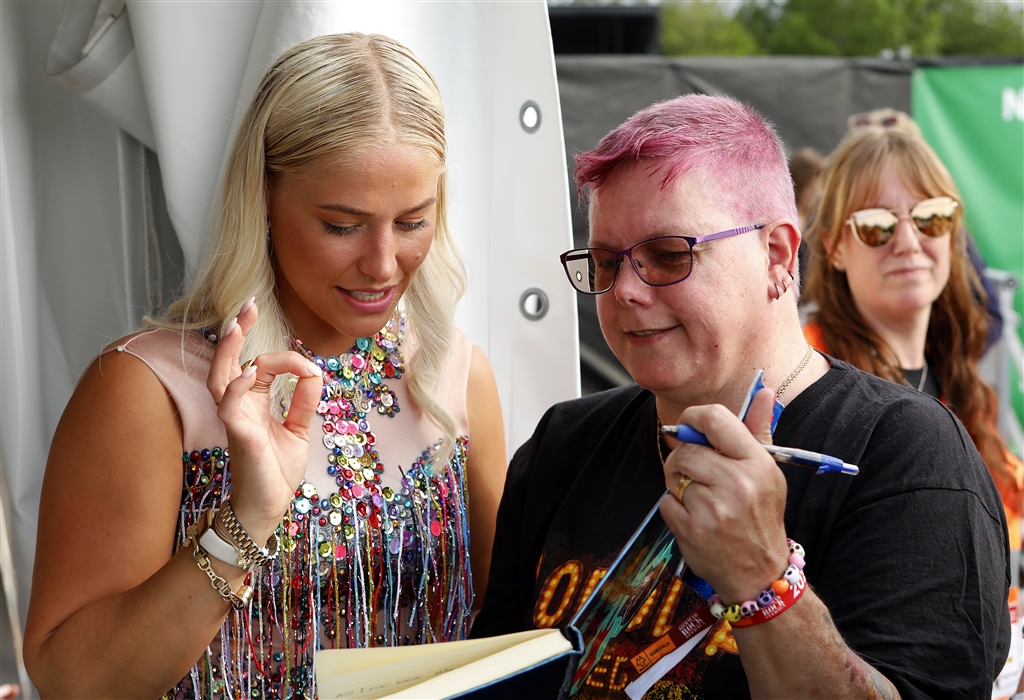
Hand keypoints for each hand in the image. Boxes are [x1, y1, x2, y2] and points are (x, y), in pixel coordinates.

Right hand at [206, 300, 322, 542]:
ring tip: (237, 325)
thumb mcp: (298, 429)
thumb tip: (315, 372)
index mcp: (251, 402)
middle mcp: (238, 406)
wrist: (268, 506)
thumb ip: (303, 401)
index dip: (284, 358)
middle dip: (237, 332)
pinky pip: (229, 407)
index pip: (258, 365)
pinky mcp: (238, 436)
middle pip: (227, 360)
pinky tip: (247, 372)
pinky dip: (236, 388)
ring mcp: (234, 420)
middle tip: (247, 304)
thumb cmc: (276, 469)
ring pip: (219, 377)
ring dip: (228, 351)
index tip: (309, 366)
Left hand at [659, 388, 789, 603]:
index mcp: (757, 464)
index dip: (694, 418)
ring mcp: (713, 509)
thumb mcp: (768, 472)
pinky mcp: (692, 530)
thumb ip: (757, 430)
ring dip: (678, 483)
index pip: (715, 419)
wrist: (760, 574)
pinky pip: (665, 501)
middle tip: (695, 473)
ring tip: (699, 497)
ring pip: (673, 475)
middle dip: (683, 458)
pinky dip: (673, 507)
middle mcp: (737, 484)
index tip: (690, 427)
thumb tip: (764, 391)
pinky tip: (694, 517)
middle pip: (685, 450)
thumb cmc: (760, 516)